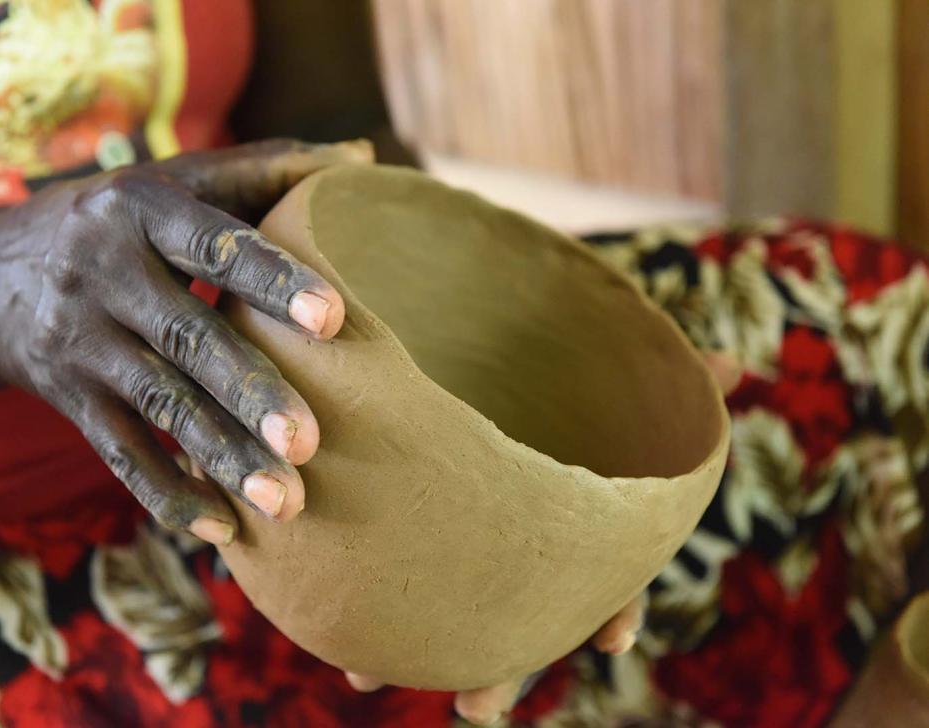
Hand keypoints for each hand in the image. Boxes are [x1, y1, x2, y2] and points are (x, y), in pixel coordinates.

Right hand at [0, 139, 372, 543]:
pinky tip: (221, 529)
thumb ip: (264, 170)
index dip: (271, 279)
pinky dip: (167, 493)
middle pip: (187, 337)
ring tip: (285, 502)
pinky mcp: (69, 398)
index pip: (212, 245)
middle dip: (250, 393)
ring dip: (220, 457)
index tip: (332, 319)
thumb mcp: (172, 182)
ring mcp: (80, 341)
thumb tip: (363, 157)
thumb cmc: (117, 222)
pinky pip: (118, 453)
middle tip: (310, 443)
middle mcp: (103, 272)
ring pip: (157, 405)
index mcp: (140, 210)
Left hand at [346, 351, 742, 724]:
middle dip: (501, 667)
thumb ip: (669, 377)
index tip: (612, 637)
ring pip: (444, 615)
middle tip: (478, 705)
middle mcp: (522, 545)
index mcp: (574, 522)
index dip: (610, 611)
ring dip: (409, 650)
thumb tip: (736, 365)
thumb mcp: (609, 371)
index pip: (605, 579)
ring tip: (366, 677)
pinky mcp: (415, 526)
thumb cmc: (561, 377)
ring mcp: (469, 542)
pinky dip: (362, 616)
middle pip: (515, 620)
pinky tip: (337, 641)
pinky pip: (389, 582)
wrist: (482, 355)